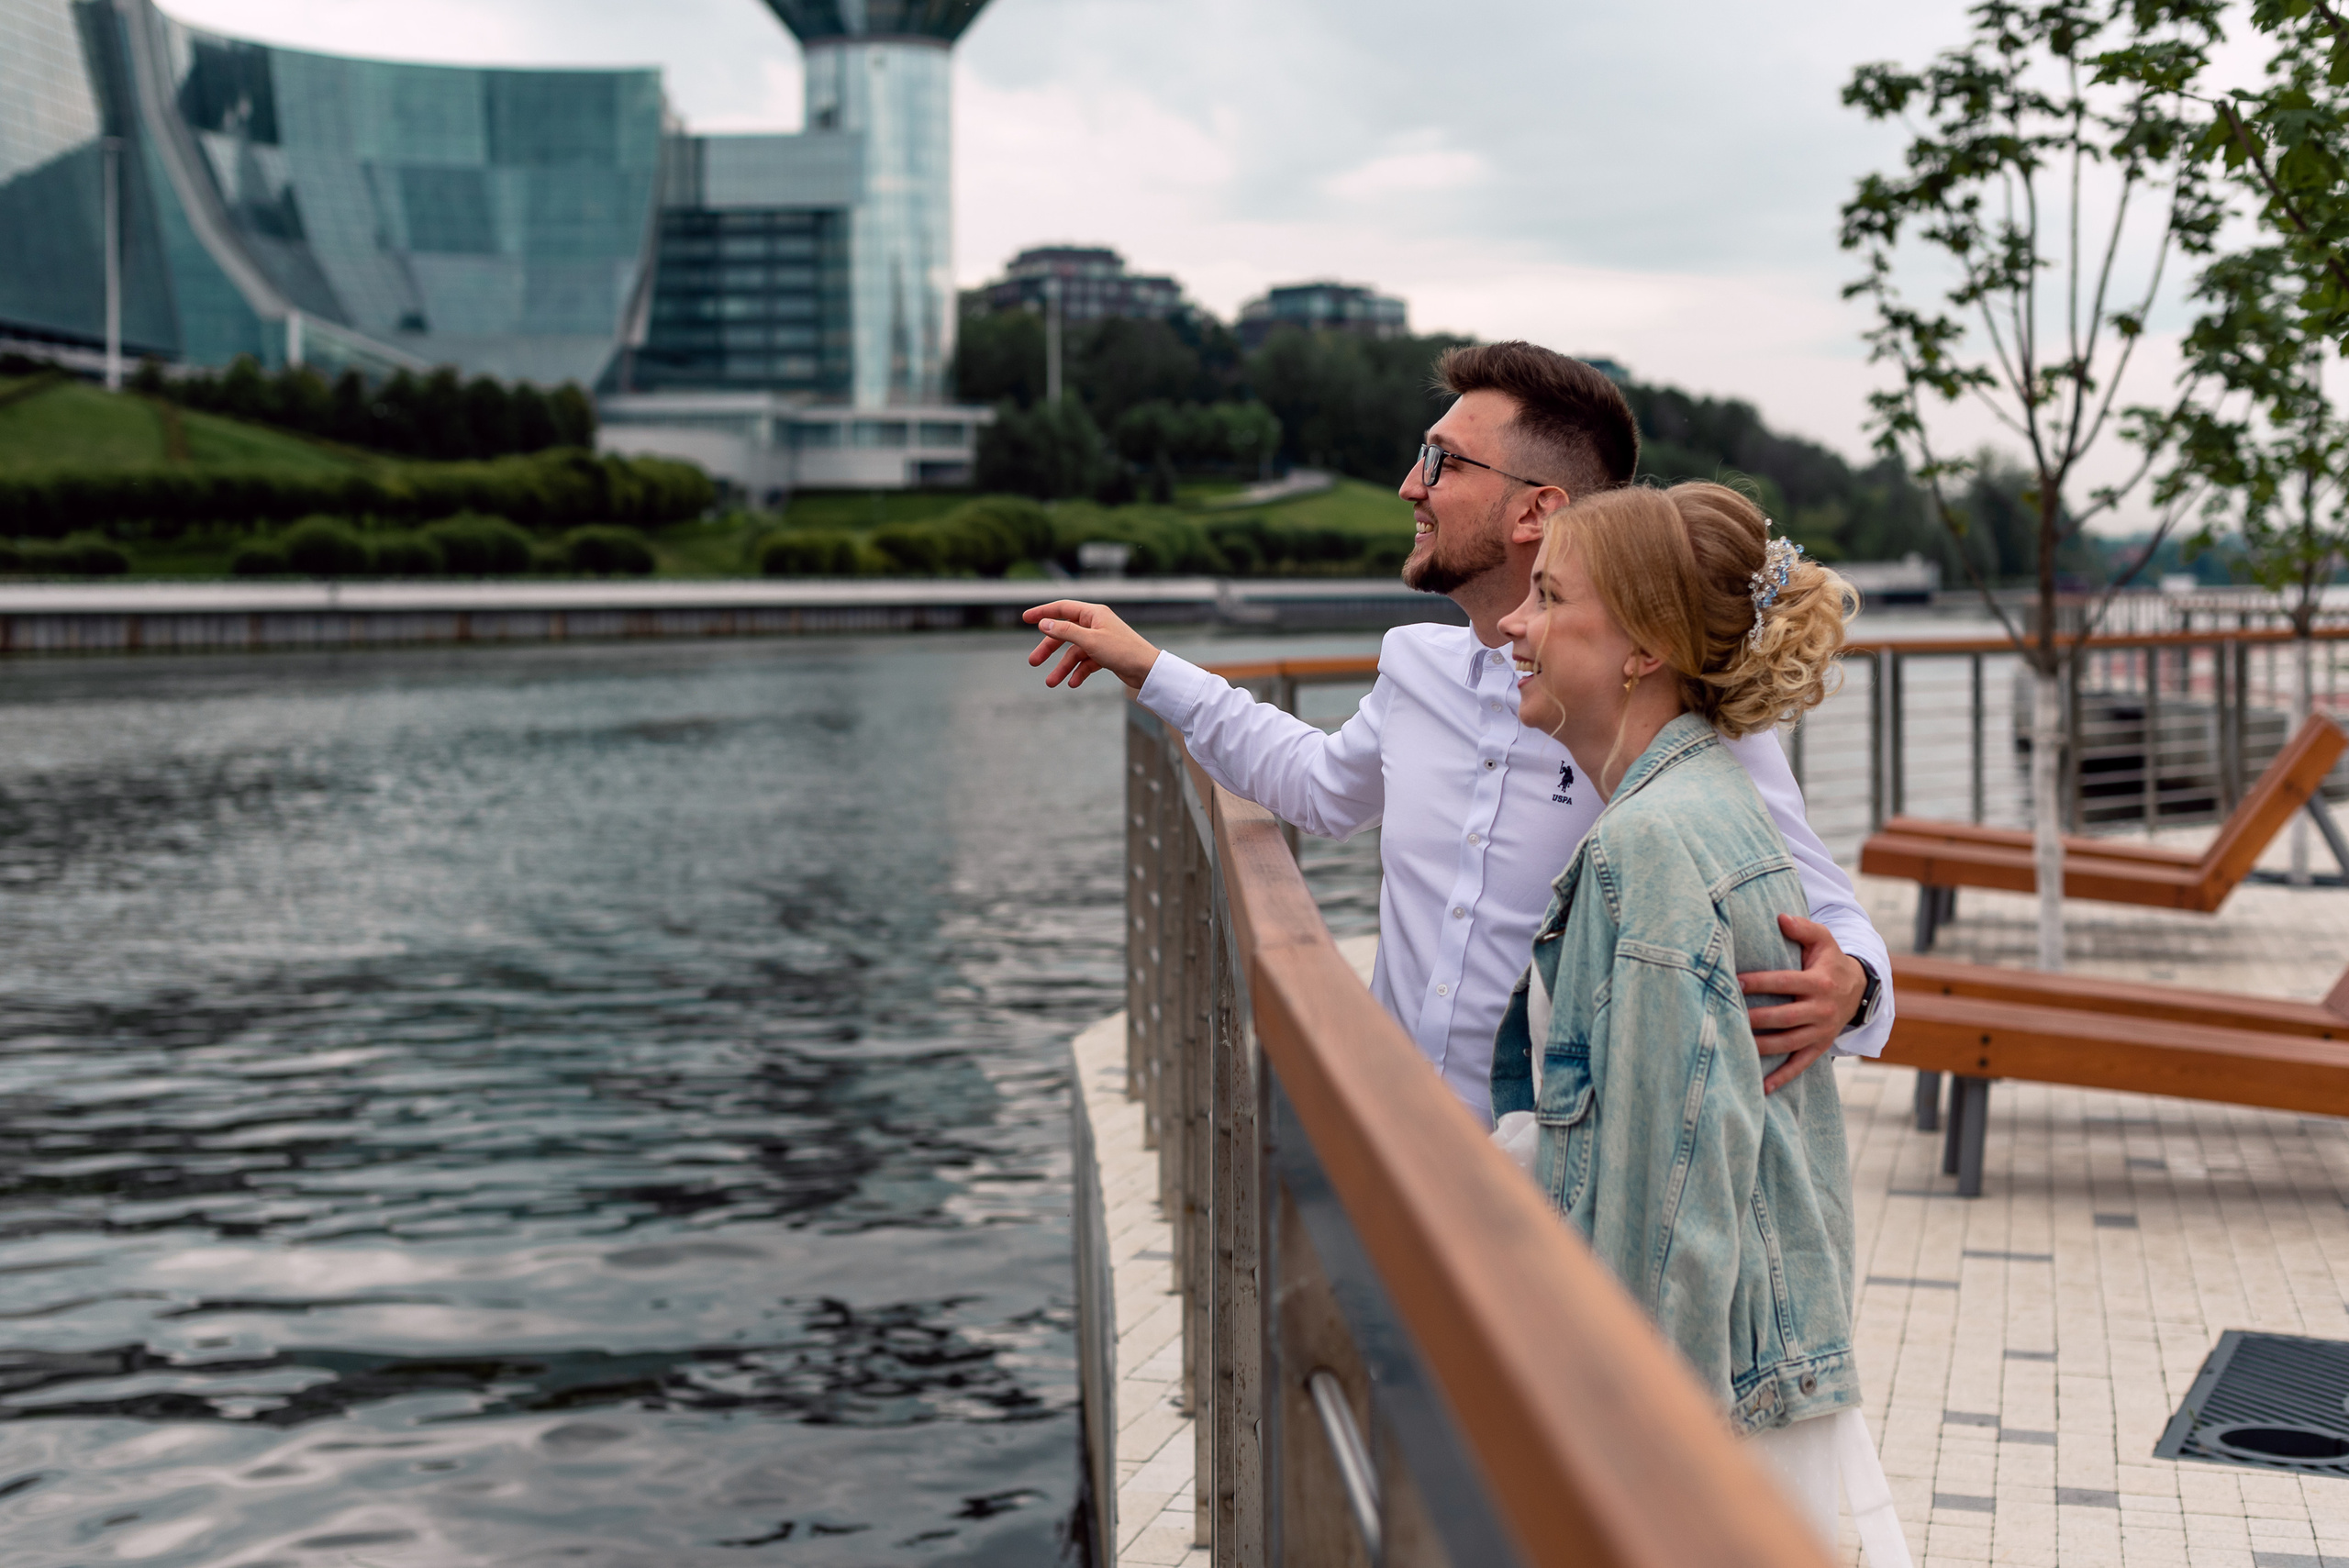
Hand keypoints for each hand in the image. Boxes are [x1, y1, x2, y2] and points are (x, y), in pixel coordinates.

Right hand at [1023, 600, 1163, 690]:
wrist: (1148, 671)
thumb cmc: (1123, 651)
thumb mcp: (1090, 641)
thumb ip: (1066, 631)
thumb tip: (1044, 623)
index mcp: (1093, 614)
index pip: (1062, 608)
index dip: (1043, 613)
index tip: (1025, 619)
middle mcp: (1096, 624)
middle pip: (1065, 633)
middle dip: (1049, 648)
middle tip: (1033, 662)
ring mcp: (1100, 640)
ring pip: (1074, 652)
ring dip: (1063, 667)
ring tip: (1051, 683)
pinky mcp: (1105, 655)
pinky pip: (1086, 662)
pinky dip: (1078, 672)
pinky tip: (1072, 683)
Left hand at [1738, 913, 1865, 1094]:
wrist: (1859, 989)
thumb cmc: (1830, 960)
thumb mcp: (1823, 939)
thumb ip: (1803, 927)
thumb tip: (1780, 917)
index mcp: (1820, 982)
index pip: (1784, 983)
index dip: (1759, 982)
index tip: (1734, 981)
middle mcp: (1822, 1010)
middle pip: (1784, 1017)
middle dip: (1756, 1018)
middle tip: (1728, 1015)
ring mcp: (1821, 1031)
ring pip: (1788, 1043)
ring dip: (1761, 1046)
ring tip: (1735, 1043)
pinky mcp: (1820, 1047)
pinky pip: (1800, 1065)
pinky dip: (1782, 1078)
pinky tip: (1761, 1087)